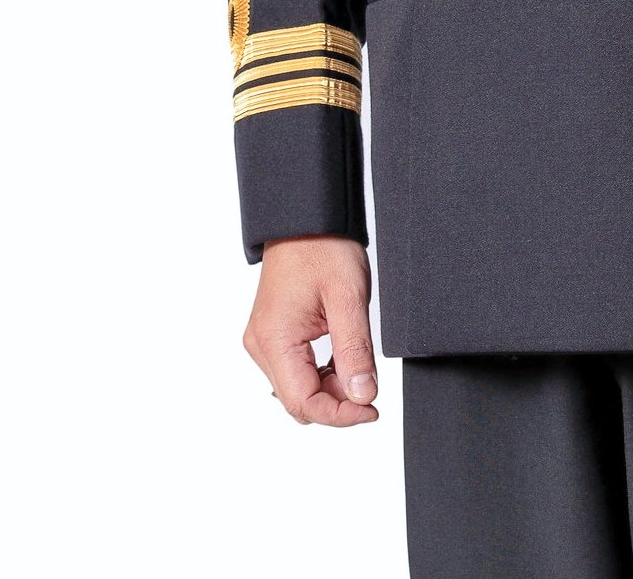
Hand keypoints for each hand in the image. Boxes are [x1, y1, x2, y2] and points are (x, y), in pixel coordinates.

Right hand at [243, 235, 378, 425]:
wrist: (305, 217)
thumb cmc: (322, 246)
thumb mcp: (347, 297)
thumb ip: (355, 351)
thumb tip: (363, 396)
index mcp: (274, 339)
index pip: (304, 403)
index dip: (340, 415)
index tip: (371, 409)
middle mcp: (260, 345)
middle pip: (298, 400)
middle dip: (336, 402)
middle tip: (368, 382)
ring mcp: (263, 339)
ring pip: (296, 389)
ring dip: (329, 388)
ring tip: (356, 363)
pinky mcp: (271, 334)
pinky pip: (294, 370)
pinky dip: (319, 373)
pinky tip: (341, 357)